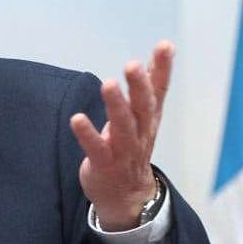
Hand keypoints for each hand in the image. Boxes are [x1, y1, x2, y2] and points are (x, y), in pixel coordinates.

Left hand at [69, 40, 173, 230]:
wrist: (127, 197)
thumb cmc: (132, 147)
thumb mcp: (144, 116)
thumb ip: (149, 85)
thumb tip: (160, 52)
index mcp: (149, 118)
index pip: (159, 90)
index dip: (162, 68)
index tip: (165, 46)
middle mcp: (140, 132)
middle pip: (143, 107)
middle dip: (140, 85)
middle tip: (133, 65)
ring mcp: (124, 150)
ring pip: (123, 127)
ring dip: (116, 106)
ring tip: (109, 84)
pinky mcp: (105, 164)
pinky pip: (97, 149)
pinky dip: (87, 134)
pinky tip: (77, 119)